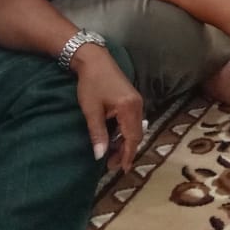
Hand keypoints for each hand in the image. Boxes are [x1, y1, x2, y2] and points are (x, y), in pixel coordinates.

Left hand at [72, 46, 144, 171]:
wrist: (94, 59)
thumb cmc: (91, 84)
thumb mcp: (91, 110)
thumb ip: (97, 134)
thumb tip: (99, 156)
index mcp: (129, 108)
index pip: (132, 138)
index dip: (127, 155)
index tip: (121, 169)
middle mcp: (138, 105)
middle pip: (136, 135)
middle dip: (126, 151)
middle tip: (112, 164)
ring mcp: (137, 101)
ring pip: (135, 128)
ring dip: (126, 142)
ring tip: (112, 153)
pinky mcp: (133, 99)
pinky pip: (133, 121)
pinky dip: (126, 132)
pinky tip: (115, 137)